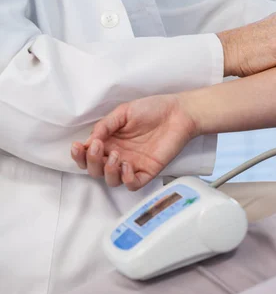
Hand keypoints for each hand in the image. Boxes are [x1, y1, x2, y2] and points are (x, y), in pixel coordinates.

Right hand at [71, 94, 196, 190]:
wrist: (178, 112)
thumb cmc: (152, 109)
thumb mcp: (123, 112)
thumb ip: (105, 126)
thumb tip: (88, 142)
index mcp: (110, 141)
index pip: (88, 156)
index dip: (80, 155)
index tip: (79, 146)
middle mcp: (119, 155)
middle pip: (95, 170)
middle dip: (92, 162)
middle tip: (99, 147)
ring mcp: (133, 165)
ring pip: (111, 181)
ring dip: (107, 171)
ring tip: (116, 155)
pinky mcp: (148, 171)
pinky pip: (132, 185)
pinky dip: (126, 179)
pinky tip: (127, 165)